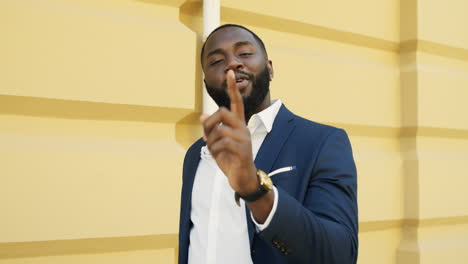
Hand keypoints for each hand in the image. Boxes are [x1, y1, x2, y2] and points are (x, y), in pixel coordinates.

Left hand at [201, 70, 257, 194]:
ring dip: (210, 140)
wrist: (242, 179)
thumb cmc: (230, 160)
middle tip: (205, 137)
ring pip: (220, 129)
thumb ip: (211, 130)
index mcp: (238, 125)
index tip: (230, 72)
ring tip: (212, 150)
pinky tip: (217, 155)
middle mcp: (243, 128)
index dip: (232, 88)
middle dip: (209, 123)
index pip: (236, 102)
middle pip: (222, 113)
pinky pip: (222, 142)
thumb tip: (202, 117)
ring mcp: (244, 138)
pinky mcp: (243, 150)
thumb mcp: (217, 144)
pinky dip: (214, 149)